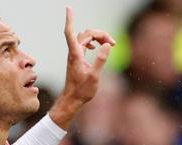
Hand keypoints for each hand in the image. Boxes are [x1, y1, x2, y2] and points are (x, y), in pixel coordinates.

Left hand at [49, 7, 113, 129]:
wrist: (72, 100)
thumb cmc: (82, 91)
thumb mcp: (94, 77)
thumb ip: (101, 60)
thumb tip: (107, 45)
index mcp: (76, 55)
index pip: (70, 33)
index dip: (69, 19)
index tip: (68, 8)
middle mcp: (74, 53)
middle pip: (85, 34)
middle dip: (100, 33)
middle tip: (113, 43)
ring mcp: (75, 55)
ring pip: (85, 38)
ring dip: (97, 37)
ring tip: (110, 45)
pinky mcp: (77, 59)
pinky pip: (84, 44)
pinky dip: (93, 42)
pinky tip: (98, 47)